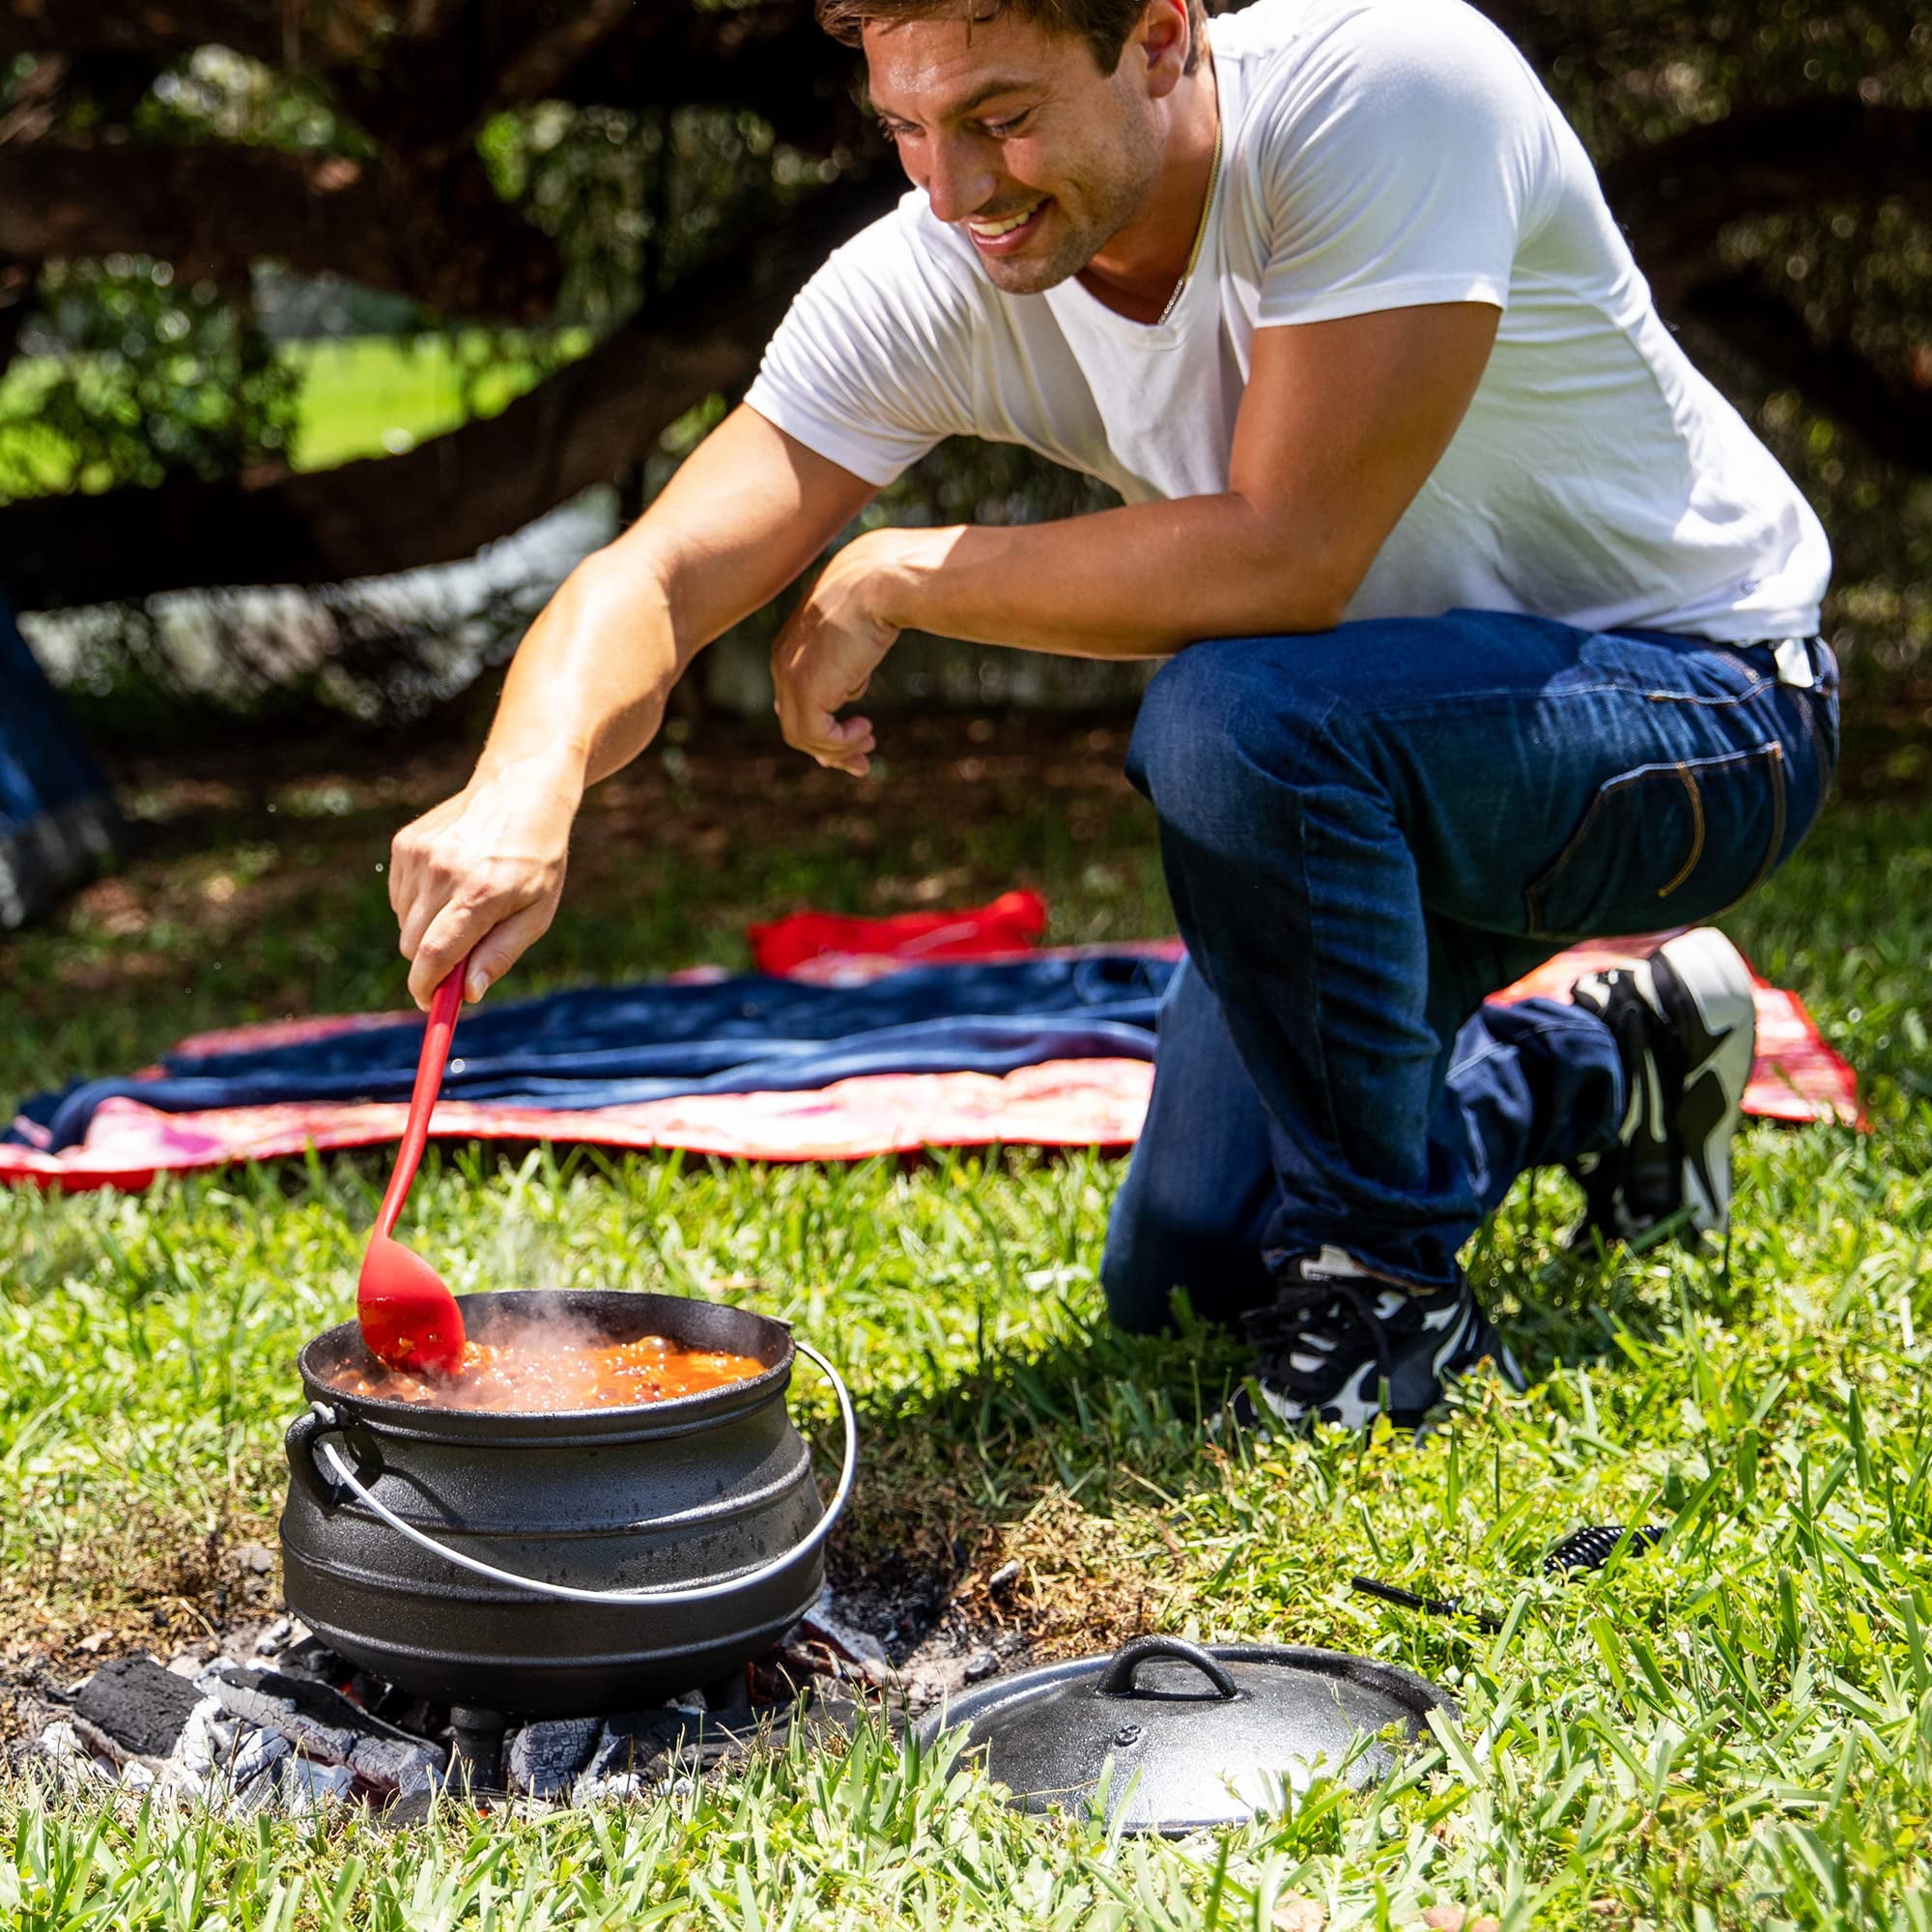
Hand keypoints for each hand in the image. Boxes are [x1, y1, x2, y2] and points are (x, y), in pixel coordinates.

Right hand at [388, 748, 584, 1009]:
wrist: (522, 790)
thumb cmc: (537, 860)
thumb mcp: (536, 912)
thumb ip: (500, 953)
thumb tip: (468, 993)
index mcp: (480, 893)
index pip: (435, 954)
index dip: (426, 987)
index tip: (429, 1005)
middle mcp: (443, 872)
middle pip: (413, 945)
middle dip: (432, 961)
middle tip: (463, 953)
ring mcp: (419, 855)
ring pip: (405, 923)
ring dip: (428, 929)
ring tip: (466, 902)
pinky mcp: (405, 843)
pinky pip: (400, 897)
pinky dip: (419, 902)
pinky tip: (451, 880)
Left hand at [770, 531, 913, 776]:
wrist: (880, 580)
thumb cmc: (880, 593)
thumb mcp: (859, 631)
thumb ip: (848, 662)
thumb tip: (854, 691)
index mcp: (791, 645)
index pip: (796, 698)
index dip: (822, 725)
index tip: (854, 737)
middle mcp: (782, 661)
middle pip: (795, 721)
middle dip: (829, 749)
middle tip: (862, 764)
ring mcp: (789, 676)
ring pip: (802, 735)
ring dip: (839, 749)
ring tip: (870, 742)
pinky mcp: (805, 690)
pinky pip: (815, 737)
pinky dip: (841, 744)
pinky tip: (866, 730)